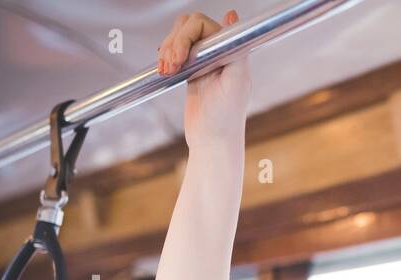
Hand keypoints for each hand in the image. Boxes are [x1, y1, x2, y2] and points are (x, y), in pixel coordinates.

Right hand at [158, 10, 251, 151]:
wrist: (212, 143)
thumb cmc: (226, 118)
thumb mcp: (235, 81)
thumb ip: (235, 48)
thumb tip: (232, 15)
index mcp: (233, 52)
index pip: (204, 24)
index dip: (188, 36)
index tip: (180, 58)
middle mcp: (221, 53)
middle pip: (190, 26)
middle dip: (175, 42)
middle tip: (171, 66)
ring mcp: (205, 61)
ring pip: (180, 36)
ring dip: (168, 48)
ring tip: (166, 70)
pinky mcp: (193, 70)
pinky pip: (176, 50)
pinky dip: (167, 55)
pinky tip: (164, 68)